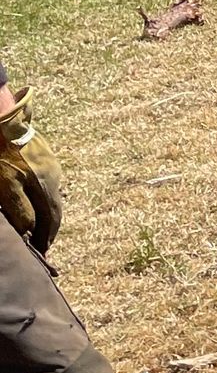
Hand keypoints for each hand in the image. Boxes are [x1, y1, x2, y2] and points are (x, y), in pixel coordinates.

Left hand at [0, 88, 63, 252]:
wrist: (4, 121)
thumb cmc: (1, 157)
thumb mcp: (6, 188)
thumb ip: (21, 211)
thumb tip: (30, 231)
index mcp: (47, 186)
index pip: (53, 219)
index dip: (48, 237)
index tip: (43, 251)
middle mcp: (54, 176)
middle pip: (55, 208)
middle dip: (49, 227)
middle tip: (42, 241)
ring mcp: (51, 163)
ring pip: (50, 194)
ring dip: (45, 210)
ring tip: (36, 222)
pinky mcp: (43, 154)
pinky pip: (45, 181)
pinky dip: (40, 195)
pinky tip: (32, 197)